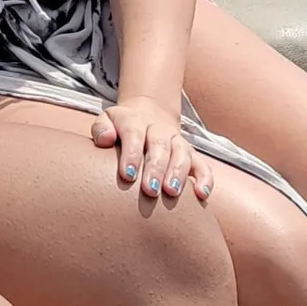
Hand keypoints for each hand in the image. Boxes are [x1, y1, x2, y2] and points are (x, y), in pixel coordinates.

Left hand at [92, 97, 212, 207]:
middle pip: (160, 145)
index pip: (133, 133)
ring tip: (172, 192)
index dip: (132, 154)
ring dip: (178, 173)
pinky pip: (202, 163)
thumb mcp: (107, 120)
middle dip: (156, 168)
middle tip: (150, 190)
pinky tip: (202, 194)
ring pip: (182, 153)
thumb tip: (105, 140)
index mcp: (135, 120)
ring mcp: (176, 140)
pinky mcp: (191, 152)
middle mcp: (158, 129)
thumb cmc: (121, 126)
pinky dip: (205, 178)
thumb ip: (101, 128)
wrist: (148, 111)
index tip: (127, 175)